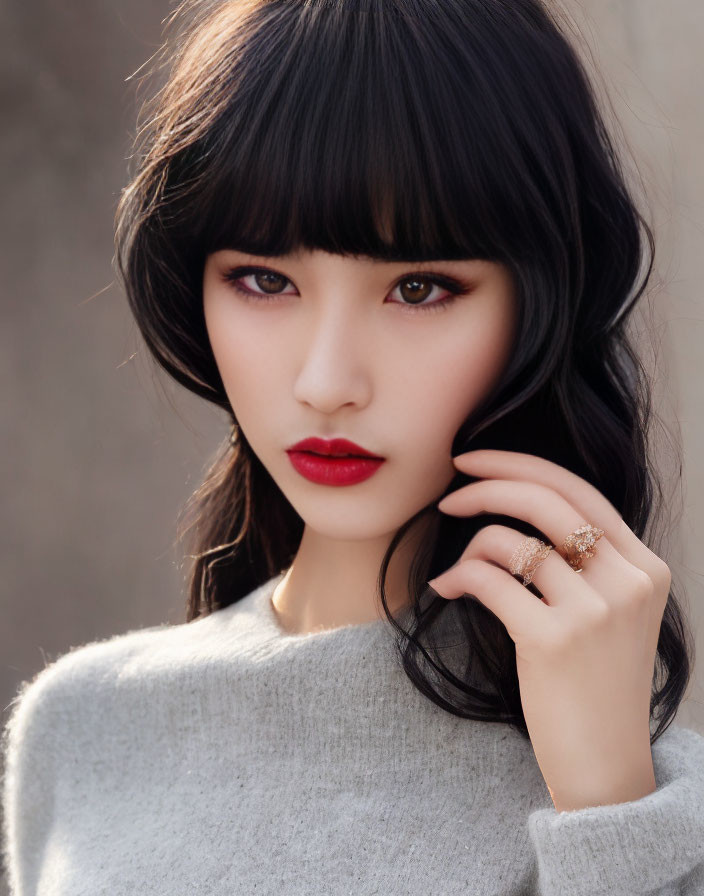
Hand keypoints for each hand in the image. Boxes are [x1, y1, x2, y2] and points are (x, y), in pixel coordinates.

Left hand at [427, 449, 670, 811]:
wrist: (606, 765)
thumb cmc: (594, 684)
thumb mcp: (611, 613)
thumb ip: (584, 561)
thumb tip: (513, 506)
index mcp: (645, 566)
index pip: (579, 489)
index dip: (519, 465)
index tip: (474, 462)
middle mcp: (630, 580)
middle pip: (546, 499)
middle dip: (486, 485)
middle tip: (448, 493)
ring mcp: (597, 611)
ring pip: (511, 540)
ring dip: (470, 547)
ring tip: (458, 572)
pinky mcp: (556, 640)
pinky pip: (490, 579)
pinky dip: (458, 576)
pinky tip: (445, 588)